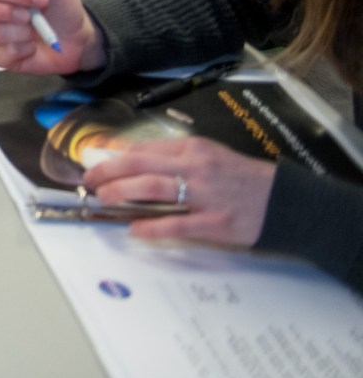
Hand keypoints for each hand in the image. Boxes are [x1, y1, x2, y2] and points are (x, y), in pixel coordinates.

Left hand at [84, 138, 277, 247]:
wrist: (287, 202)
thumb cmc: (244, 179)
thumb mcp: (210, 156)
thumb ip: (175, 158)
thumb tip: (133, 160)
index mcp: (194, 148)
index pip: (144, 148)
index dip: (114, 155)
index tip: (95, 161)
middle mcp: (197, 167)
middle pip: (140, 164)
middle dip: (108, 172)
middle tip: (89, 180)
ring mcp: (206, 195)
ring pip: (152, 188)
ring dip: (121, 193)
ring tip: (103, 199)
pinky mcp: (216, 223)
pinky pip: (175, 225)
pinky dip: (151, 227)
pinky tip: (135, 230)